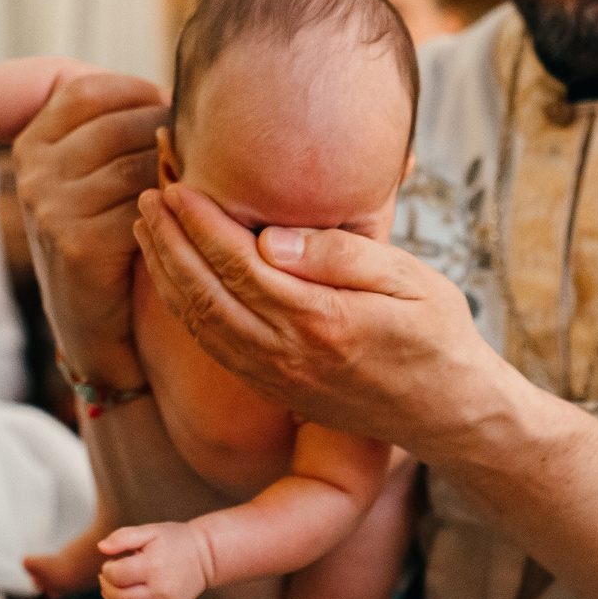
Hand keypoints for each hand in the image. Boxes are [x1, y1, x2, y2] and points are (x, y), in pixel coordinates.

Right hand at [11, 73, 166, 389]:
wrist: (97, 321)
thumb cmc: (111, 235)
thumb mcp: (98, 173)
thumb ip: (117, 126)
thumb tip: (182, 86)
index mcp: (31, 141)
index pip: (88, 89)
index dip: (138, 95)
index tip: (169, 115)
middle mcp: (31, 170)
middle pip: (120, 125)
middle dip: (168, 135)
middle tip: (197, 156)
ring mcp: (47, 205)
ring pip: (137, 163)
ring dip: (177, 172)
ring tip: (198, 185)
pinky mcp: (75, 242)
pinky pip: (143, 205)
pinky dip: (173, 210)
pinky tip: (186, 218)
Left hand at [98, 521, 216, 598]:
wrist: (206, 555)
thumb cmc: (175, 540)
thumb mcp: (150, 531)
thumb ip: (123, 537)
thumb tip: (101, 548)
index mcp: (153, 566)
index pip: (117, 576)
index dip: (107, 570)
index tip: (110, 563)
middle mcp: (160, 590)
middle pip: (121, 598)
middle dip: (107, 588)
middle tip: (107, 578)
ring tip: (114, 591)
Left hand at [131, 182, 506, 457]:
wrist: (450, 413)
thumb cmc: (439, 335)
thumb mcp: (412, 281)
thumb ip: (342, 257)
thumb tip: (271, 239)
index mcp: (321, 321)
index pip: (240, 265)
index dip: (202, 223)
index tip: (178, 185)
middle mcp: (289, 355)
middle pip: (206, 293)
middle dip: (170, 241)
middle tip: (148, 194)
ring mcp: (277, 377)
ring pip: (200, 322)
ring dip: (166, 272)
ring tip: (147, 227)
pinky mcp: (275, 388)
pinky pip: (213, 346)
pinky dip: (182, 308)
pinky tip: (172, 278)